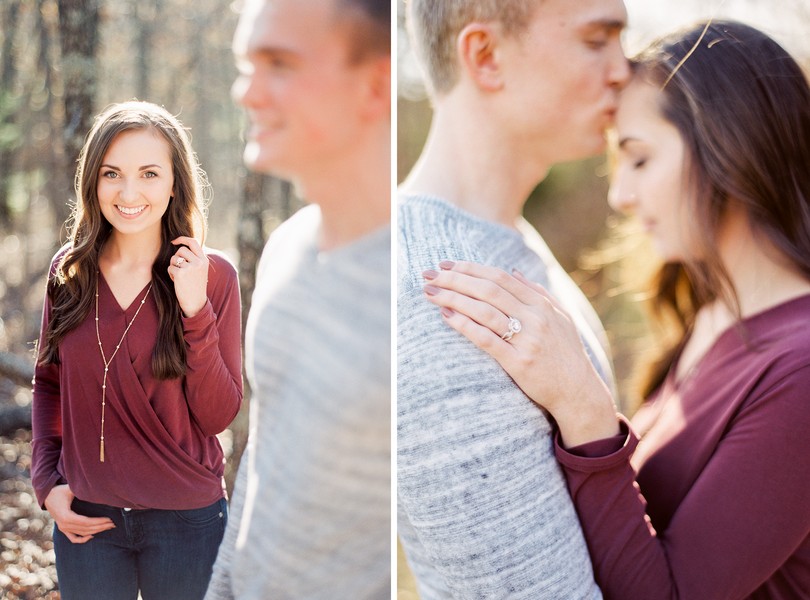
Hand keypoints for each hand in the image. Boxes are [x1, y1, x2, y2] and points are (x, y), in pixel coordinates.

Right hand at [44, 485, 114, 543]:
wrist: (47, 496)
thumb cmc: (59, 491)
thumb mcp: (69, 489)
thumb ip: (80, 489)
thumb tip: (95, 486)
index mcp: (66, 516)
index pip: (86, 522)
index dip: (98, 522)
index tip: (109, 519)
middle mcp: (64, 525)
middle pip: (86, 529)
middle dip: (101, 527)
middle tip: (113, 524)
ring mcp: (63, 528)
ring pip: (82, 533)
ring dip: (96, 531)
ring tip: (108, 527)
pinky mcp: (63, 529)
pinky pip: (73, 538)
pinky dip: (82, 539)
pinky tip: (92, 536)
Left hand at [168, 236, 208, 317]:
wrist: (196, 302)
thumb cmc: (196, 286)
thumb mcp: (200, 270)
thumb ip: (195, 258)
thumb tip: (181, 246)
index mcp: (204, 260)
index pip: (194, 242)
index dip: (182, 239)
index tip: (174, 241)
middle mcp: (198, 262)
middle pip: (181, 250)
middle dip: (176, 257)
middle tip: (179, 267)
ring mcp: (190, 268)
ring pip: (174, 258)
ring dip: (173, 266)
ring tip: (179, 275)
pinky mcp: (180, 274)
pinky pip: (170, 267)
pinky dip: (171, 274)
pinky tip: (176, 281)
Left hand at [422, 260, 619, 446]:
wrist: (578, 391)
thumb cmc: (565, 354)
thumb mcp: (559, 317)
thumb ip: (537, 292)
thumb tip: (513, 270)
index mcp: (541, 304)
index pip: (499, 277)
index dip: (470, 268)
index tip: (446, 265)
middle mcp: (535, 317)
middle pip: (488, 289)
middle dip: (455, 279)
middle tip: (429, 276)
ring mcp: (527, 340)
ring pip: (484, 311)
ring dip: (453, 298)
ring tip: (430, 293)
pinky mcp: (518, 363)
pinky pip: (487, 340)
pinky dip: (465, 326)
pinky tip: (446, 317)